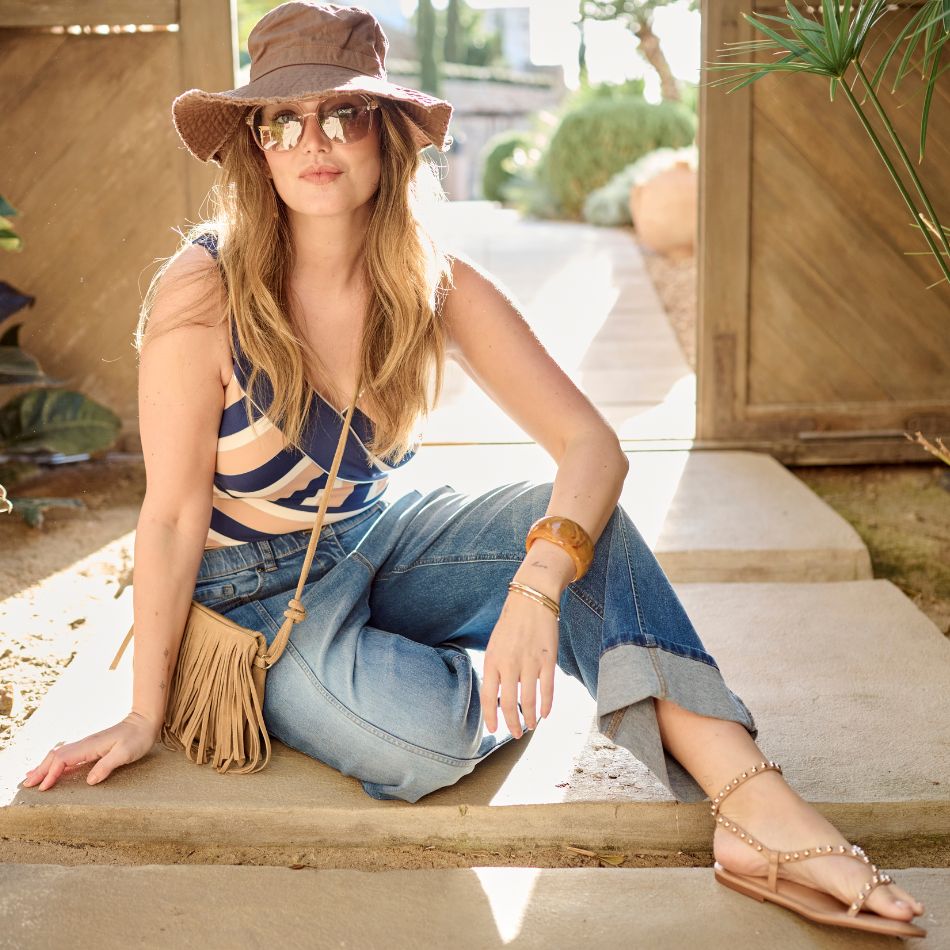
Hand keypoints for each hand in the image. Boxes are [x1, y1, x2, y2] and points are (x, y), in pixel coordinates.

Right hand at [21, 712, 160, 790]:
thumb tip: (89, 781)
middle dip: (40, 770)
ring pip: (60, 755)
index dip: (51, 774)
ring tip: (30, 778)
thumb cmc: (138, 737)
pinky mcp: (92, 747)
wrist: (145, 721)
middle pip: (56, 756)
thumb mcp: (126, 753)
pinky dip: (56, 764)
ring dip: (44, 766)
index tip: (43, 788)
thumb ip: (107, 766)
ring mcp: (88, 745)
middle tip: (26, 785)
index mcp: (90, 745)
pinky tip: (52, 770)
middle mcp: (86, 744)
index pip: (63, 759)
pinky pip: (68, 756)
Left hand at [480, 589, 557, 737]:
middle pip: (509, 704)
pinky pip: (547, 689)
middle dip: (512, 724)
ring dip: (529, 718)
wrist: (532, 599)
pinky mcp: (548, 660)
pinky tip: (545, 714)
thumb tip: (498, 696)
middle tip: (515, 734)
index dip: (491, 717)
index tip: (494, 730)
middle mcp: (509, 664)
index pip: (488, 696)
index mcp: (492, 660)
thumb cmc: (511, 623)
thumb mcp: (495, 644)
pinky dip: (547, 705)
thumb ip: (495, 669)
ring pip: (529, 701)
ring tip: (530, 726)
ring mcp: (530, 663)